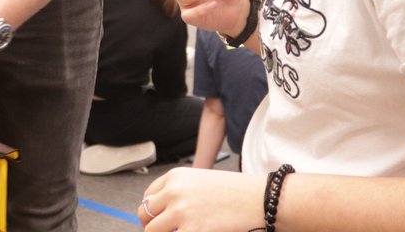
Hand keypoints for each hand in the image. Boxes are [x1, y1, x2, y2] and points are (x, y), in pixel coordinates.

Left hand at [139, 167, 265, 230]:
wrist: (259, 198)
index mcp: (174, 177)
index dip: (152, 211)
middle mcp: (173, 192)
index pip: (148, 197)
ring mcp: (181, 212)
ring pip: (152, 231)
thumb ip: (180, 192)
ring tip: (181, 230)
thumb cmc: (235, 191)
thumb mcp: (200, 181)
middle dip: (154, 225)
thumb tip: (162, 210)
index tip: (160, 219)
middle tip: (168, 230)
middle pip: (145, 214)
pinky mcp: (192, 230)